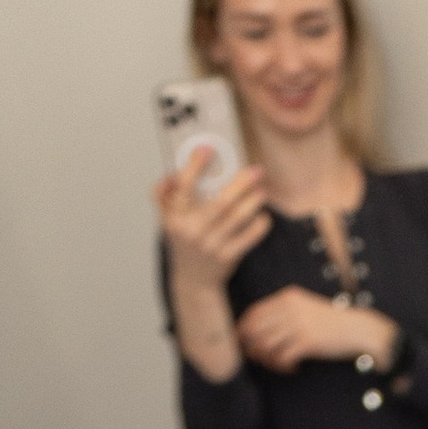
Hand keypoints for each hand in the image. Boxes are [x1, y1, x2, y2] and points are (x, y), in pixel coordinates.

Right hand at [154, 154, 271, 285]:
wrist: (193, 279)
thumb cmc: (182, 241)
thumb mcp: (166, 218)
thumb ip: (164, 194)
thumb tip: (173, 173)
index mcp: (175, 217)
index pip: (184, 187)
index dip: (196, 166)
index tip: (208, 149)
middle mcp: (192, 231)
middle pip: (220, 202)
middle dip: (241, 183)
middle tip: (256, 170)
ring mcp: (210, 245)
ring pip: (237, 218)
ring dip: (253, 202)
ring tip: (262, 191)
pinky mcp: (227, 257)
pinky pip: (248, 238)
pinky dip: (258, 226)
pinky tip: (263, 215)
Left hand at [238, 285, 399, 372]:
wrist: (359, 330)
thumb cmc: (332, 323)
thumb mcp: (307, 308)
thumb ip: (285, 312)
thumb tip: (259, 330)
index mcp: (288, 298)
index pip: (254, 313)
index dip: (245, 330)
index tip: (246, 344)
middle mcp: (290, 309)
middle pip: (255, 330)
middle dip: (252, 349)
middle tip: (261, 360)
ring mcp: (298, 325)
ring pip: (266, 347)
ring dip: (268, 361)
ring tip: (280, 366)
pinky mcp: (307, 342)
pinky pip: (282, 358)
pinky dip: (283, 368)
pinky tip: (293, 369)